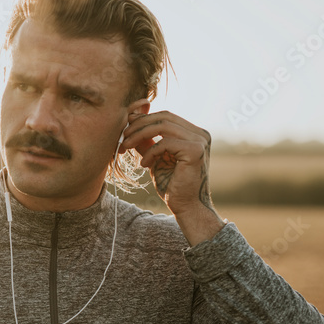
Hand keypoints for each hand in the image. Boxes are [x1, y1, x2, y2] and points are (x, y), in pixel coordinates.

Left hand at [121, 108, 224, 245]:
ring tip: (127, 146)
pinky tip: (144, 164)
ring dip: (140, 135)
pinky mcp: (196, 151)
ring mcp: (200, 141)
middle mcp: (200, 134)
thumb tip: (131, 124)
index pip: (166, 117)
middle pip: (164, 117)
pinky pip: (165, 143)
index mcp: (194, 133)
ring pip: (163, 126)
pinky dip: (150, 152)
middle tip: (123, 137)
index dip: (143, 119)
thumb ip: (148, 142)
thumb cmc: (172, 184)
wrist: (186, 207)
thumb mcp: (156, 158)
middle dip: (139, 125)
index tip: (125, 130)